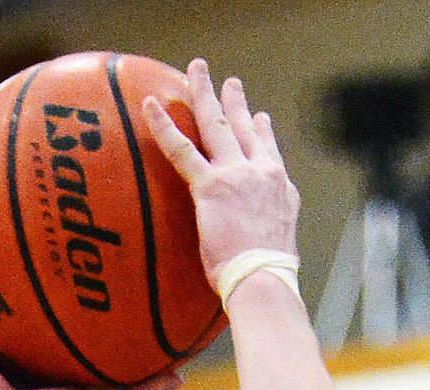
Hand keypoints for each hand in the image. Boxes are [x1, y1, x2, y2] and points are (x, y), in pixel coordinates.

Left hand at [143, 59, 299, 289]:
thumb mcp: (276, 244)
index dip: (262, 131)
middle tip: (229, 82)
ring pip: (216, 124)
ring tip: (197, 70)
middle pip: (245, 128)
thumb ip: (267, 228)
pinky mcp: (211, 185)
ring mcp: (236, 174)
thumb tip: (260, 243)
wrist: (265, 279)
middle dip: (235, 101)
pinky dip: (164, 125)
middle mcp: (261, 172)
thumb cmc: (267, 277)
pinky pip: (181, 149)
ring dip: (205, 93)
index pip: (269, 151)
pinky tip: (150, 105)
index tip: (259, 117)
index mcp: (279, 188)